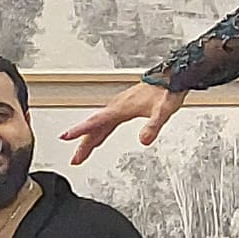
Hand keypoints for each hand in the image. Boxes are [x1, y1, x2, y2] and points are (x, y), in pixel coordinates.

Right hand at [62, 82, 185, 164]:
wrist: (172, 77)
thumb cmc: (167, 91)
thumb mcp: (163, 112)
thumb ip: (153, 126)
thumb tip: (144, 141)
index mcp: (120, 108)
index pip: (96, 122)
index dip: (80, 131)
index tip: (66, 137)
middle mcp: (116, 107)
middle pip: (94, 128)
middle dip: (83, 144)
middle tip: (75, 160)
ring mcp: (119, 107)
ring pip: (98, 126)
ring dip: (88, 140)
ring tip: (81, 155)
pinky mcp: (124, 108)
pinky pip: (105, 123)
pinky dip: (98, 132)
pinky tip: (98, 139)